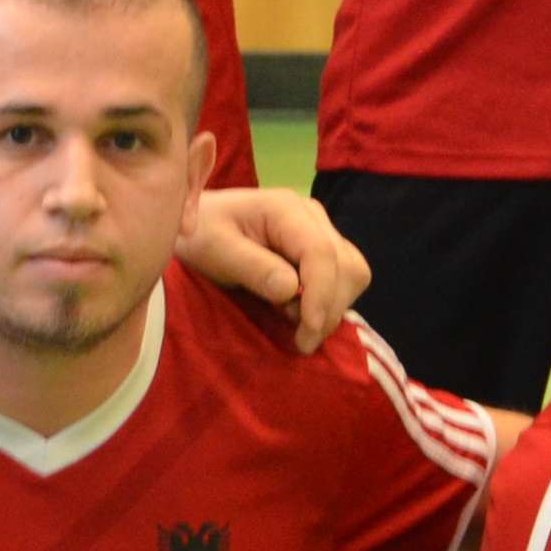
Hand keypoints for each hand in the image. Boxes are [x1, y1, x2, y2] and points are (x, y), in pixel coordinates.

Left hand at [175, 188, 369, 350]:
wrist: (198, 226)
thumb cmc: (199, 234)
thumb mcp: (214, 250)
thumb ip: (252, 268)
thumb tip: (291, 290)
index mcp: (285, 209)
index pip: (321, 252)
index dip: (321, 295)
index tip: (307, 332)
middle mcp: (312, 216)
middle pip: (346, 266)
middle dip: (329, 309)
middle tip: (300, 341)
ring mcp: (320, 231)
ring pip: (352, 274)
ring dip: (332, 308)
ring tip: (296, 324)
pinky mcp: (321, 250)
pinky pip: (343, 279)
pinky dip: (329, 303)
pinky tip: (300, 314)